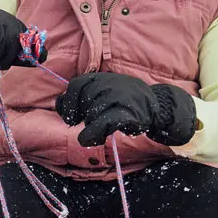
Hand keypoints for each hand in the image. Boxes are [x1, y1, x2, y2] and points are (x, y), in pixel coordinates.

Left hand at [56, 72, 198, 147]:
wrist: (157, 106)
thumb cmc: (125, 101)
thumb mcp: (103, 93)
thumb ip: (81, 97)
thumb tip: (59, 104)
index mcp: (101, 77)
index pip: (76, 85)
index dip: (69, 103)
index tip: (71, 117)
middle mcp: (109, 83)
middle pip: (83, 101)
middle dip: (81, 116)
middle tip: (88, 123)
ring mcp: (119, 97)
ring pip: (92, 113)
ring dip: (91, 125)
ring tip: (102, 128)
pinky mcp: (127, 112)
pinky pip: (104, 122)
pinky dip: (93, 132)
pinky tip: (88, 139)